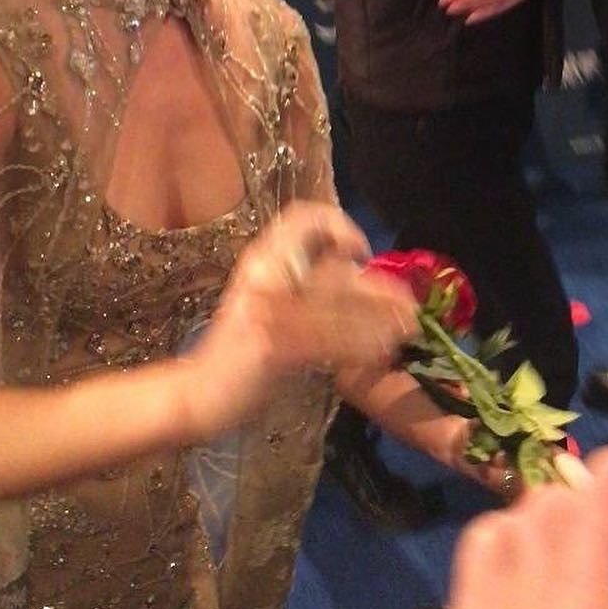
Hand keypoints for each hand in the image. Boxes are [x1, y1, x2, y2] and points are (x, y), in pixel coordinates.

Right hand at [187, 201, 417, 430]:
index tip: (359, 252)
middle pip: (333, 266)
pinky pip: (331, 341)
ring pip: (341, 305)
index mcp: (261, 258)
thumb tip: (356, 274)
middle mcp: (264, 274)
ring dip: (380, 316)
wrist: (198, 392)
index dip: (338, 225)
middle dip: (379, 287)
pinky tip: (382, 353)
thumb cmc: (238, 350)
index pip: (302, 215)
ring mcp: (268, 309)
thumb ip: (302, 283)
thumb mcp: (266, 301)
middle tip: (408, 304)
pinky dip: (362, 345)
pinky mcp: (274, 346)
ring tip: (409, 328)